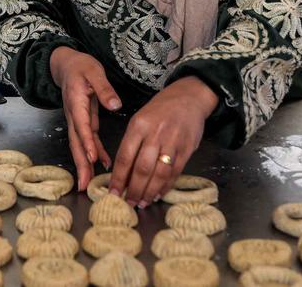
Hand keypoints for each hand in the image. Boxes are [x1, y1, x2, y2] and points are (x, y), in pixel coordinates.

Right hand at [50, 47, 121, 190]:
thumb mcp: (94, 71)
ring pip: (79, 145)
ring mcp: (76, 120)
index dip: (86, 142)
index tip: (92, 157)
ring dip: (84, 164)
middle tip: (83, 185)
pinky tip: (104, 163)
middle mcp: (73, 115)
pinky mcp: (82, 121)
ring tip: (89, 184)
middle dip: (80, 164)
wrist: (66, 65)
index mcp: (76, 102)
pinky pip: (87, 140)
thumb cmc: (80, 66)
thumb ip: (104, 88)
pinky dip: (94, 152)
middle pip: (76, 143)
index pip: (81, 125)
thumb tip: (115, 105)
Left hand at [109, 76, 218, 207]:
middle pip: (142, 169)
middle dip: (134, 190)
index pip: (125, 157)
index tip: (113, 193)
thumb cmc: (160, 110)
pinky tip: (158, 194)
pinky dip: (165, 186)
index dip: (118, 178)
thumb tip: (122, 173)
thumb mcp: (140, 119)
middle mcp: (155, 134)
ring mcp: (173, 142)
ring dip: (149, 192)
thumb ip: (132, 144)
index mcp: (139, 125)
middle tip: (128, 203)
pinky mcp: (187, 149)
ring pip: (159, 174)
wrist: (189, 97)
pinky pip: (175, 173)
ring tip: (142, 202)